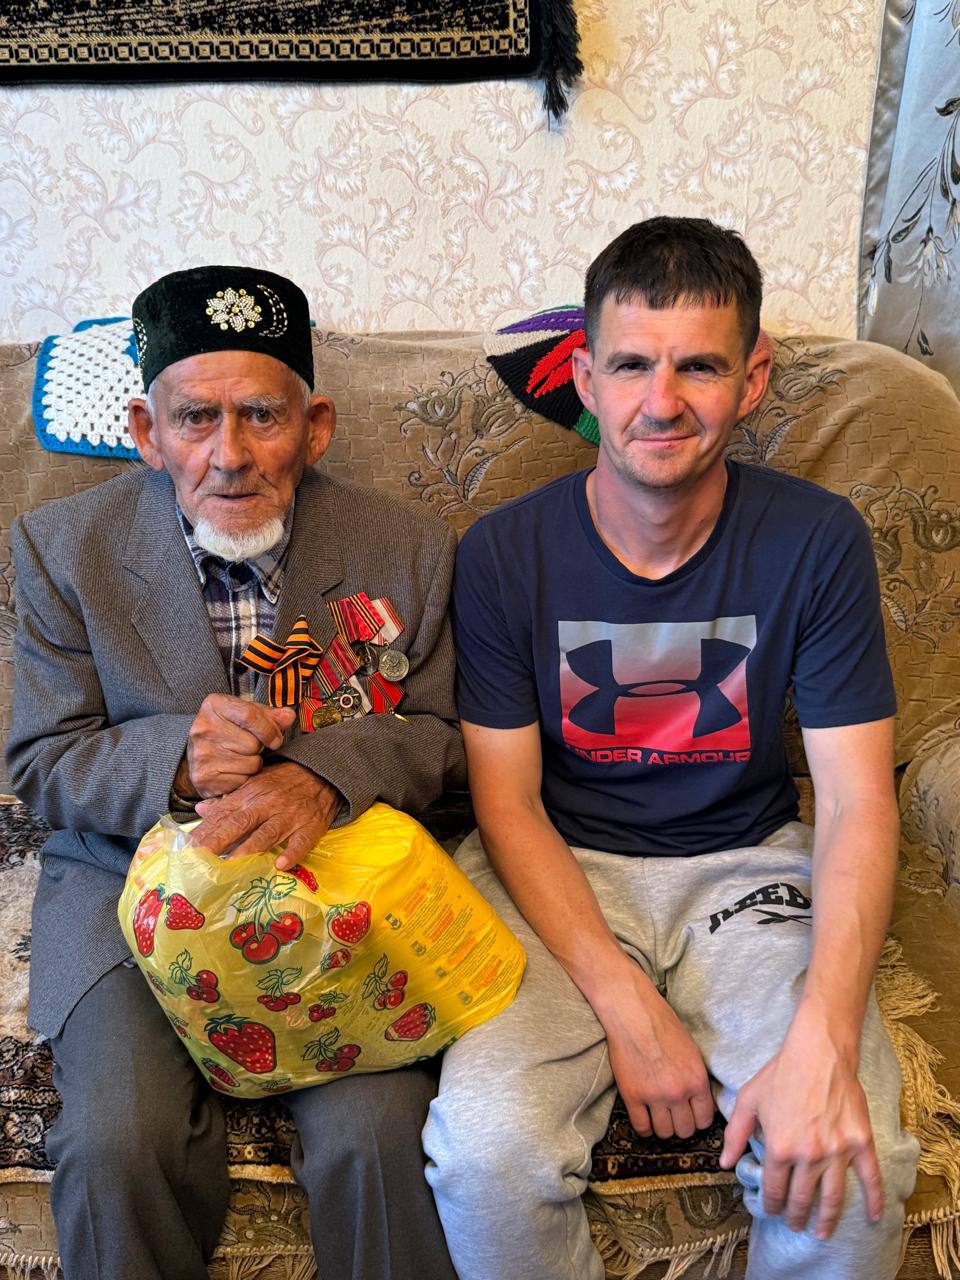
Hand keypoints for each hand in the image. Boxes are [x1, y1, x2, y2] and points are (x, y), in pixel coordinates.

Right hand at [181, 694, 295, 798]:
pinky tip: (232, 770)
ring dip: (253, 764)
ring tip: (241, 758)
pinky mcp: (203, 777)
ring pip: (250, 764)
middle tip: (250, 748)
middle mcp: (203, 727)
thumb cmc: (229, 729)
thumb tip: (289, 716)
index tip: (276, 739)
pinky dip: (243, 778)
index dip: (269, 730)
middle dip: (259, 748)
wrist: (196, 752)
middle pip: (252, 743)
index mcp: (215, 705)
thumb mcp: (247, 714)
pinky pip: (241, 781)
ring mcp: (201, 753)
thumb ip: (270, 715)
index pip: (249, 715)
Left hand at [189, 761, 340, 867]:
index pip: (223, 815)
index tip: (187, 848)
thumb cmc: (283, 781)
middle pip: (240, 823)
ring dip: (250, 849)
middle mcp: (267, 805)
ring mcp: (289, 816)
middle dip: (219, 840)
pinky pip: (301, 841)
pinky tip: (282, 865)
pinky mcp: (310, 826)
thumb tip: (200, 810)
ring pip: (268, 833)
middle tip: (200, 858)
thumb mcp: (254, 784)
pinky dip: (292, 853)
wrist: (321, 772)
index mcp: (250, 795)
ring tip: (232, 865)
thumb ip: (227, 799)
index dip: (205, 831)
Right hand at [597, 971, 714, 1139]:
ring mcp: (654, 1096)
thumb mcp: (691, 1051)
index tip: (692, 1116)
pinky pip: (641, 1127)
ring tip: (659, 1115)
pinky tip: (645, 1117)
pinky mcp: (632, 1096)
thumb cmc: (663, 1025)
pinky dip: (644, 1127)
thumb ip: (697, 1079)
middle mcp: (678, 1092)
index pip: (705, 1119)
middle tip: (675, 1116)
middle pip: (685, 1130)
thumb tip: (700, 1102)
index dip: (698, 1120)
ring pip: (664, 1133)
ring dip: (663, 1127)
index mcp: (697, 1079)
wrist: (633, 1013)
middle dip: (681, 1125)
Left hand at [719, 1016, 882, 1239]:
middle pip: (802, 1199)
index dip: (771, 1205)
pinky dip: (873, 1201)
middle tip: (795, 1225)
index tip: (771, 1211)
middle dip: (796, 1216)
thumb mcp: (749, 1100)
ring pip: (832, 1198)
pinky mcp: (861, 1143)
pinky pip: (870, 1179)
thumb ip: (735, 1134)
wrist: (818, 1052)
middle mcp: (808, 1156)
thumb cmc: (781, 1073)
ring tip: (821, 1232)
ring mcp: (837, 1152)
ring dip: (826, 1220)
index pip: (774, 1189)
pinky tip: (873, 1217)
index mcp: (779, 1147)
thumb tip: (725, 1163)